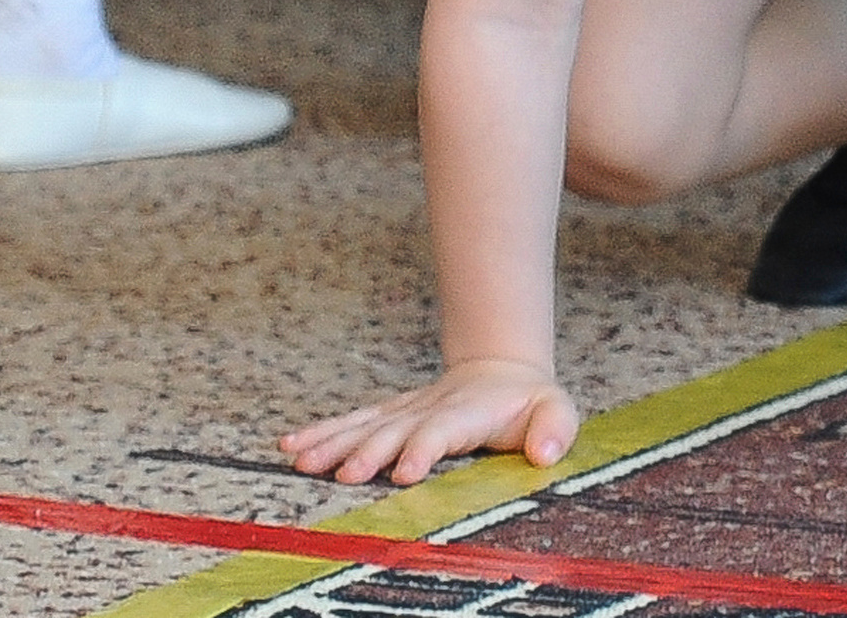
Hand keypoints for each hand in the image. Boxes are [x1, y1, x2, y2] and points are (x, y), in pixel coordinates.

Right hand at [280, 358, 578, 486]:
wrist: (502, 371)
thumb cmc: (530, 402)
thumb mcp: (556, 410)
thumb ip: (556, 429)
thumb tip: (545, 453)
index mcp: (466, 413)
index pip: (441, 431)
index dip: (423, 449)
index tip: (404, 472)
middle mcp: (428, 410)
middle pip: (393, 431)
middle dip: (368, 452)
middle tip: (344, 474)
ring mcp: (405, 411)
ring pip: (364, 425)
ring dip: (332, 443)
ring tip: (299, 460)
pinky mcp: (390, 416)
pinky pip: (352, 424)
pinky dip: (321, 433)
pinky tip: (290, 446)